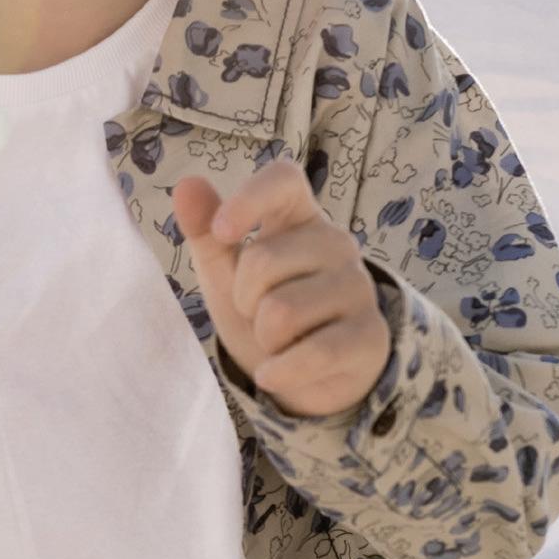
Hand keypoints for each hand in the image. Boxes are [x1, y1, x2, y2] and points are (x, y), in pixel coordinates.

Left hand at [170, 158, 391, 420]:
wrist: (311, 378)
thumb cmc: (267, 314)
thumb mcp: (229, 276)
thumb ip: (207, 233)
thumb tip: (186, 184)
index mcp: (300, 218)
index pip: (284, 180)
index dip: (249, 199)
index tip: (221, 232)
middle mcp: (337, 244)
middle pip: (263, 260)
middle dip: (243, 300)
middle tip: (258, 314)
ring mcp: (358, 289)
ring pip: (282, 312)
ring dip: (264, 339)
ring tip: (279, 341)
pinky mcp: (371, 336)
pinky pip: (315, 353)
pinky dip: (282, 371)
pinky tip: (274, 373)